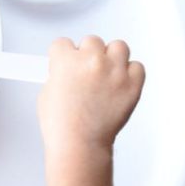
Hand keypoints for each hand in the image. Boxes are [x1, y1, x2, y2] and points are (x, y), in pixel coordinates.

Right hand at [38, 36, 144, 156]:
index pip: (62, 43)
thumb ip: (58, 75)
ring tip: (105, 72)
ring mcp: (115, 71)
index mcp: (66, 61)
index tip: (65, 62)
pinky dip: (130, 73)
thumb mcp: (47, 93)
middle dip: (87, 54)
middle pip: (91, 41)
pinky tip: (119, 84)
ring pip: (118, 46)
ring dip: (111, 57)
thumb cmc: (61, 125)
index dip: (62, 55)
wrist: (79, 145)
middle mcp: (92, 61)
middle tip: (85, 71)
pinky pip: (137, 66)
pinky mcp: (133, 83)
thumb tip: (68, 70)